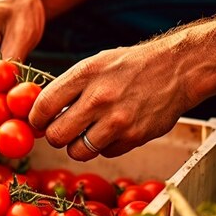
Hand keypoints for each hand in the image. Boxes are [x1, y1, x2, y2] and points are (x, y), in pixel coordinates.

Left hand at [29, 39, 190, 160]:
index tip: (40, 121)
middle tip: (63, 131)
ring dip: (79, 146)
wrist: (178, 69)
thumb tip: (42, 113)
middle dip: (56, 136)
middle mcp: (99, 98)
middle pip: (56, 136)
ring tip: (89, 132)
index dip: (36, 119)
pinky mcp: (134, 137)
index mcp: (86, 74)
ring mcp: (117, 120)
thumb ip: (69, 86)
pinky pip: (106, 153)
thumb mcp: (97, 63)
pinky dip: (106, 146)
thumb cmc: (133, 66)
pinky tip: (115, 130)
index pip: (43, 106)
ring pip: (78, 151)